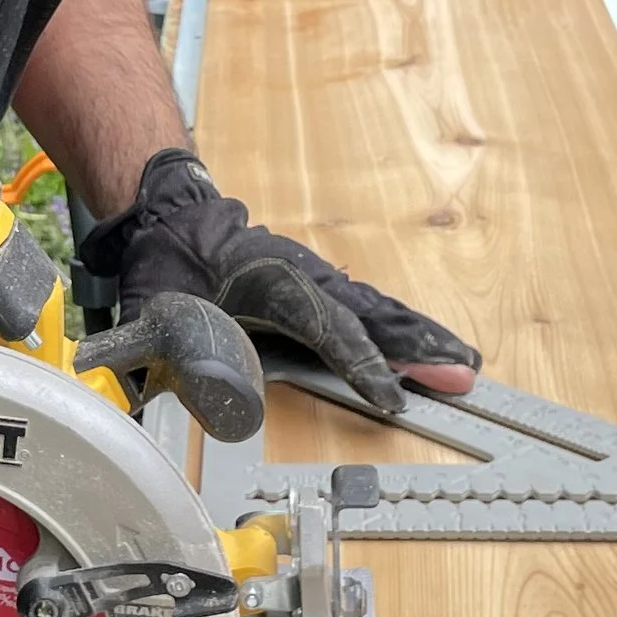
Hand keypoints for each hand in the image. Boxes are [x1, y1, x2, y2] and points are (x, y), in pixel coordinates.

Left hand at [80, 150, 479, 419]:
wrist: (170, 220)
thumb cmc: (168, 266)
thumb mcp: (153, 310)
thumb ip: (158, 352)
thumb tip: (150, 385)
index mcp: (271, 285)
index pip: (326, 327)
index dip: (359, 362)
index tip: (390, 396)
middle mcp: (305, 281)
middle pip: (371, 317)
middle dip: (419, 348)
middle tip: (464, 374)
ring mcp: (317, 283)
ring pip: (377, 313)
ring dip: (422, 340)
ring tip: (465, 366)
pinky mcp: (319, 291)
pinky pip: (368, 311)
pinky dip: (403, 329)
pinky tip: (430, 348)